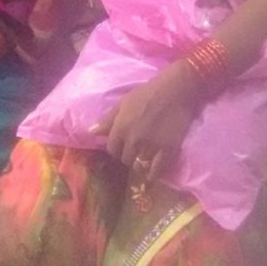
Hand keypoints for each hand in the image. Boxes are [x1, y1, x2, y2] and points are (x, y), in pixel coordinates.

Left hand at [91, 65, 200, 180]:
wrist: (174, 92)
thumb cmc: (146, 94)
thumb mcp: (123, 103)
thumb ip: (108, 120)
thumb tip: (92, 132)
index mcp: (120, 128)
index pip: (111, 149)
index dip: (115, 149)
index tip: (121, 147)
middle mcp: (133, 140)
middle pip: (125, 159)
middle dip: (127, 156)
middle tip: (134, 151)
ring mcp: (151, 146)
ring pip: (139, 166)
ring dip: (140, 164)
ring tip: (143, 160)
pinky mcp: (168, 150)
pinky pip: (157, 170)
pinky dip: (153, 174)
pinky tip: (152, 174)